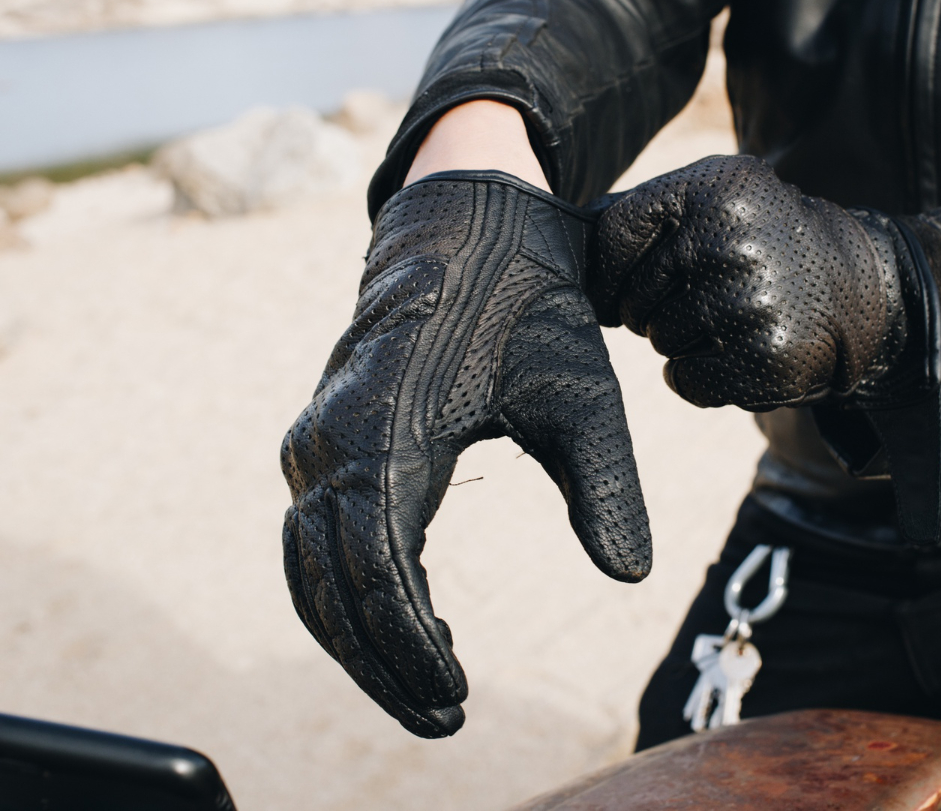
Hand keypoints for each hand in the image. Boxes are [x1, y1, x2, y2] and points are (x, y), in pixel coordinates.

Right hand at [281, 171, 649, 737]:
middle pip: (331, 590)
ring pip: (311, 572)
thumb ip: (602, 484)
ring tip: (424, 689)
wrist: (466, 220)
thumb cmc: (526, 302)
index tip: (454, 703)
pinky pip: (315, 538)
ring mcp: (315, 441)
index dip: (410, 652)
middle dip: (380, 665)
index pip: (378, 576)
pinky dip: (348, 593)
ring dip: (357, 639)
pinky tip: (410, 622)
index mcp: (386, 434)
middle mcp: (330, 443)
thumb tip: (630, 574)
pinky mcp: (323, 438)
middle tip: (441, 719)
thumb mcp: (579, 391)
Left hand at [588, 155, 908, 410]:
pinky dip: (702, 379)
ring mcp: (745, 302)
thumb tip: (563, 236)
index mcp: (708, 190)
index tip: (630, 283)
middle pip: (633, 298)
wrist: (863, 288)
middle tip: (714, 296)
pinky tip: (739, 355)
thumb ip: (644, 214)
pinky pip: (685, 382)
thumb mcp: (717, 199)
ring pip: (660, 341)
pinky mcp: (762, 358)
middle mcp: (726, 241)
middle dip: (659, 307)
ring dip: (687, 341)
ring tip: (737, 319)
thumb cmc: (768, 243)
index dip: (612, 272)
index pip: (612, 238)